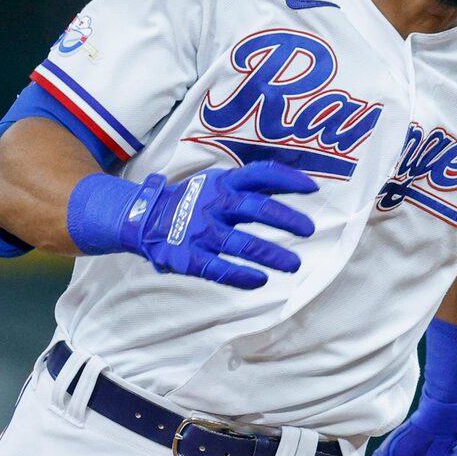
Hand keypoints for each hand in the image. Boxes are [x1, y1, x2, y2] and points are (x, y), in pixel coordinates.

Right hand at [123, 160, 318, 289]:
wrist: (145, 218)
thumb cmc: (193, 201)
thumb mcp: (218, 183)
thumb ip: (251, 186)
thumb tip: (294, 183)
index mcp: (224, 183)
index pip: (260, 174)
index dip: (287, 179)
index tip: (311, 189)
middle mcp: (215, 204)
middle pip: (256, 208)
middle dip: (286, 219)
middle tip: (308, 230)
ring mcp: (202, 231)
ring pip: (242, 243)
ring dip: (272, 254)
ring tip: (294, 265)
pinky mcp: (189, 256)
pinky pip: (219, 268)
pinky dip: (242, 276)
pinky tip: (260, 280)